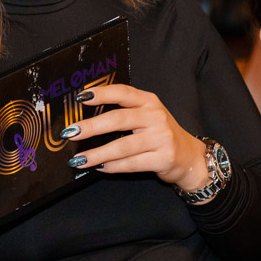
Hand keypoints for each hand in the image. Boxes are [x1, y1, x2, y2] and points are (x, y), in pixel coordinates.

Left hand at [66, 85, 207, 188]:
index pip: (123, 92)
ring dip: (97, 154)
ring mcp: (161, 138)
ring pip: (122, 146)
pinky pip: (132, 164)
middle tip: (71, 133)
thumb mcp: (147, 115)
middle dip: (91, 127)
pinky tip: (99, 168)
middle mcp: (156, 116)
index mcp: (149, 101)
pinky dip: (112, 167)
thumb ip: (124, 111)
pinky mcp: (164, 158)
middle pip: (118, 120)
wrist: (189, 156)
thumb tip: (86, 117)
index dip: (102, 93)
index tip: (81, 97)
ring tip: (78, 159)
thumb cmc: (160, 134)